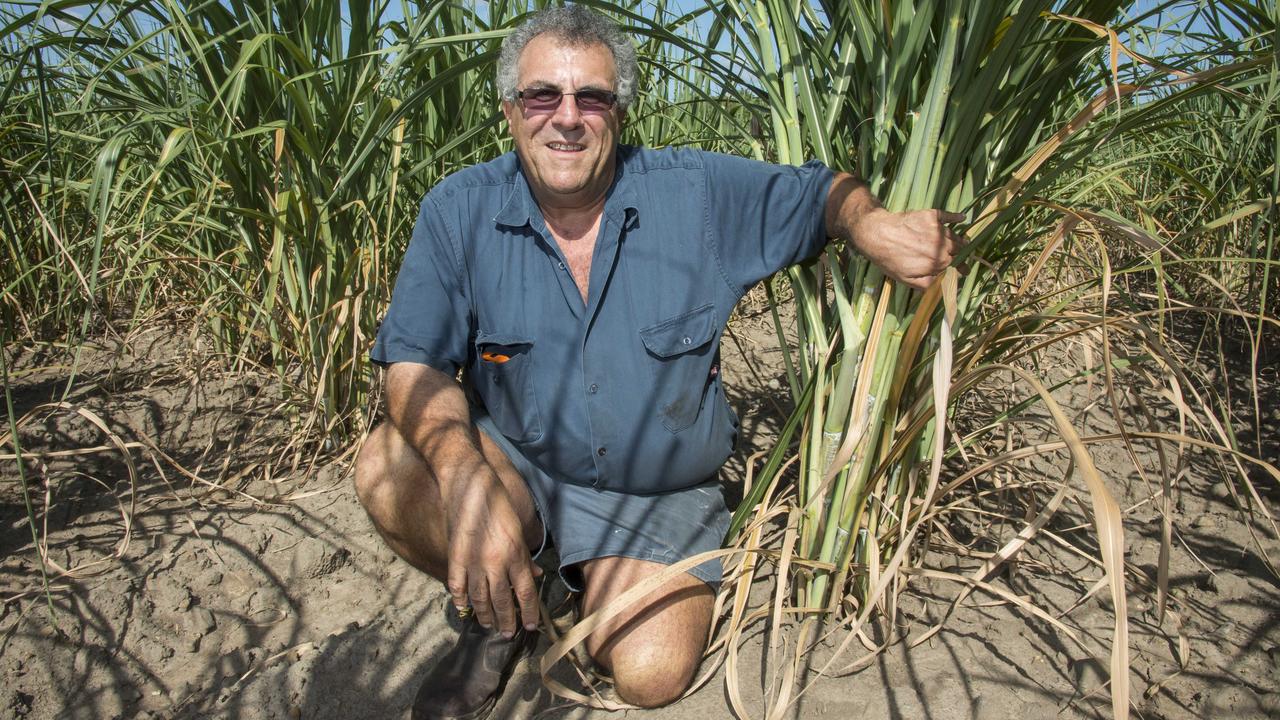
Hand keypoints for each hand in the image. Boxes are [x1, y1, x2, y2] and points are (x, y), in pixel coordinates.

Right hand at [444, 473, 541, 637]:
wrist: (468, 483)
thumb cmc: (497, 501)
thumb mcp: (519, 527)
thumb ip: (525, 555)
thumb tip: (534, 576)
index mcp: (515, 554)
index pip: (526, 592)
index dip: (529, 612)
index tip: (530, 627)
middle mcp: (495, 562)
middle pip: (503, 601)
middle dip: (507, 621)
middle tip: (507, 634)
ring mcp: (473, 561)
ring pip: (480, 598)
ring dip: (485, 615)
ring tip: (488, 626)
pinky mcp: (454, 556)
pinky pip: (457, 586)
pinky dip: (459, 600)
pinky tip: (463, 608)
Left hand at [851, 207, 965, 289]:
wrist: (877, 234)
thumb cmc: (890, 260)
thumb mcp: (906, 279)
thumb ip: (928, 284)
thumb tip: (943, 286)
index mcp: (937, 262)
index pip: (956, 265)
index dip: (961, 269)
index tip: (965, 271)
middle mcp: (941, 245)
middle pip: (958, 250)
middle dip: (963, 255)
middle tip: (965, 257)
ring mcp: (937, 229)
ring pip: (954, 236)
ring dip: (960, 240)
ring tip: (964, 243)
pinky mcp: (931, 216)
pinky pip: (948, 216)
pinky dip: (956, 217)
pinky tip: (962, 218)